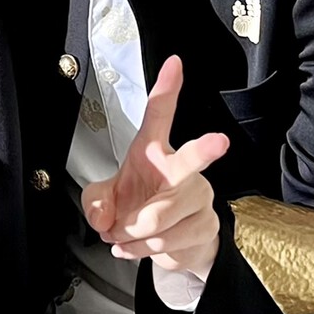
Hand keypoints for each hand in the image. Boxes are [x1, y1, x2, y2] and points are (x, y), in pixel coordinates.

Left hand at [83, 55, 230, 279]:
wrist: (165, 245)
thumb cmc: (136, 206)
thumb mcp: (104, 201)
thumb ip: (94, 202)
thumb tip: (103, 215)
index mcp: (153, 152)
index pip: (160, 114)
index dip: (167, 88)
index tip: (174, 64)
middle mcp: (181, 169)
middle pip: (191, 160)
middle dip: (204, 150)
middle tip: (218, 141)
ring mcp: (198, 197)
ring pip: (161, 217)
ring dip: (133, 234)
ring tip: (126, 233)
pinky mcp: (206, 225)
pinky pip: (166, 242)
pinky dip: (142, 250)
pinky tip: (139, 246)